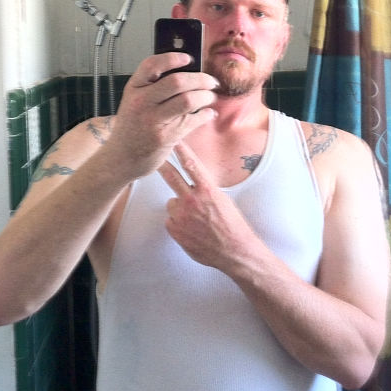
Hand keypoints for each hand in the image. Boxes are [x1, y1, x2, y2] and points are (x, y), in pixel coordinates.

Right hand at [107, 54, 218, 179]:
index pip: (152, 65)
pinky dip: (206, 115)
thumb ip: (153, 88)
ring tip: (210, 97)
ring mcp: (153, 120)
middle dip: (200, 79)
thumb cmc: (130, 129)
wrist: (121, 158)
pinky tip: (209, 114)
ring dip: (206, 97)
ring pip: (188, 100)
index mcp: (133, 88)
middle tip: (211, 81)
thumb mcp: (133, 102)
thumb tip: (187, 74)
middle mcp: (141, 102)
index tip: (188, 58)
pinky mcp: (165, 136)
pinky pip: (193, 121)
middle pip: (177, 82)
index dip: (173, 58)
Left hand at [158, 142, 258, 270]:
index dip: (181, 150)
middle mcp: (192, 200)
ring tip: (195, 219)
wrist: (234, 250)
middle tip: (156, 159)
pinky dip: (177, 223)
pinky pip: (170, 220)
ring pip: (172, 203)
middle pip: (171, 177)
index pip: (191, 164)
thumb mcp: (223, 200)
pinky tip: (191, 229)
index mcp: (207, 190)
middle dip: (162, 166)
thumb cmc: (232, 226)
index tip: (174, 140)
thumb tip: (192, 183)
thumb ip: (204, 190)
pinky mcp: (175, 230)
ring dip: (178, 207)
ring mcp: (182, 216)